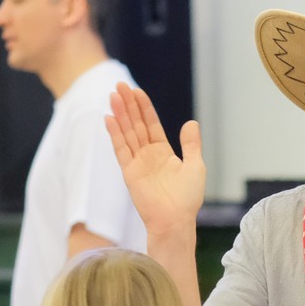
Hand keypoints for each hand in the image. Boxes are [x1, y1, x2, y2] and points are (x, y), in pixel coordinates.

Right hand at [105, 82, 204, 237]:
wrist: (176, 220)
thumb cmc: (187, 199)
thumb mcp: (195, 165)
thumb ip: (191, 144)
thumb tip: (191, 123)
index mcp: (163, 153)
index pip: (151, 125)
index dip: (144, 108)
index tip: (137, 91)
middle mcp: (148, 155)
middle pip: (136, 125)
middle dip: (128, 105)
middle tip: (119, 85)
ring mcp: (137, 163)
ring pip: (127, 133)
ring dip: (120, 114)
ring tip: (113, 95)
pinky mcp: (129, 172)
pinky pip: (120, 149)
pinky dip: (115, 134)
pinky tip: (109, 118)